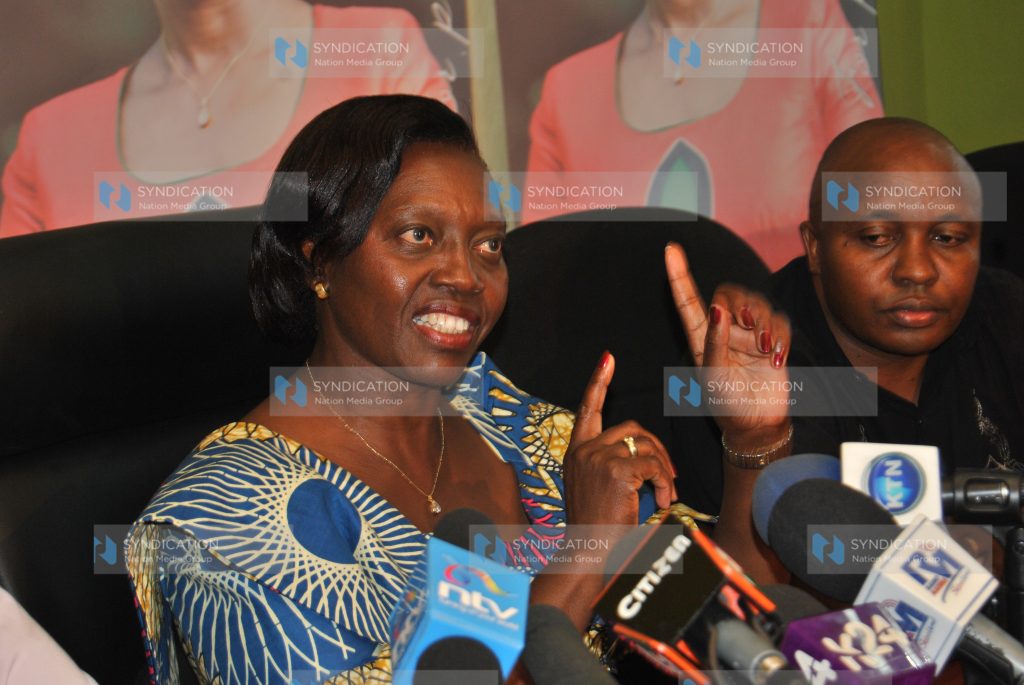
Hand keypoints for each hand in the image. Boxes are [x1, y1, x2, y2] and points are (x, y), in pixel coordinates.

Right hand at [563, 351, 677, 527]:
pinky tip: (664, 501)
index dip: (598, 382)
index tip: (608, 359)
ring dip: (664, 469)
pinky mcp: (615, 470)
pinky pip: (653, 466)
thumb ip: (611, 466)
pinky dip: (665, 483)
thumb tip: (642, 455)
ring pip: (645, 446)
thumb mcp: (597, 490)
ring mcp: (597, 458)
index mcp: (575, 453)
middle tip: (669, 475)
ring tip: (667, 494)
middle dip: (657, 448)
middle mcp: (583, 450)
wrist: (588, 552)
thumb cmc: (597, 529)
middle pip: (631, 428)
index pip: (587, 409)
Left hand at [665, 242, 790, 448]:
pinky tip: (777, 358)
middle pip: (729, 294)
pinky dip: (782, 336)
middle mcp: (724, 329)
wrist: (756, 426)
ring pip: (758, 305)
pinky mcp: (773, 341)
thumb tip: (718, 309)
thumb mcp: (713, 377)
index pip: (688, 301)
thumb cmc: (726, 404)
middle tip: (750, 323)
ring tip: (765, 349)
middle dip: (741, 303)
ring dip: (765, 323)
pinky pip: (780, 323)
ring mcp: (749, 334)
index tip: (670, 250)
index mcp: (700, 336)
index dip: (679, 275)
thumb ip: (715, 343)